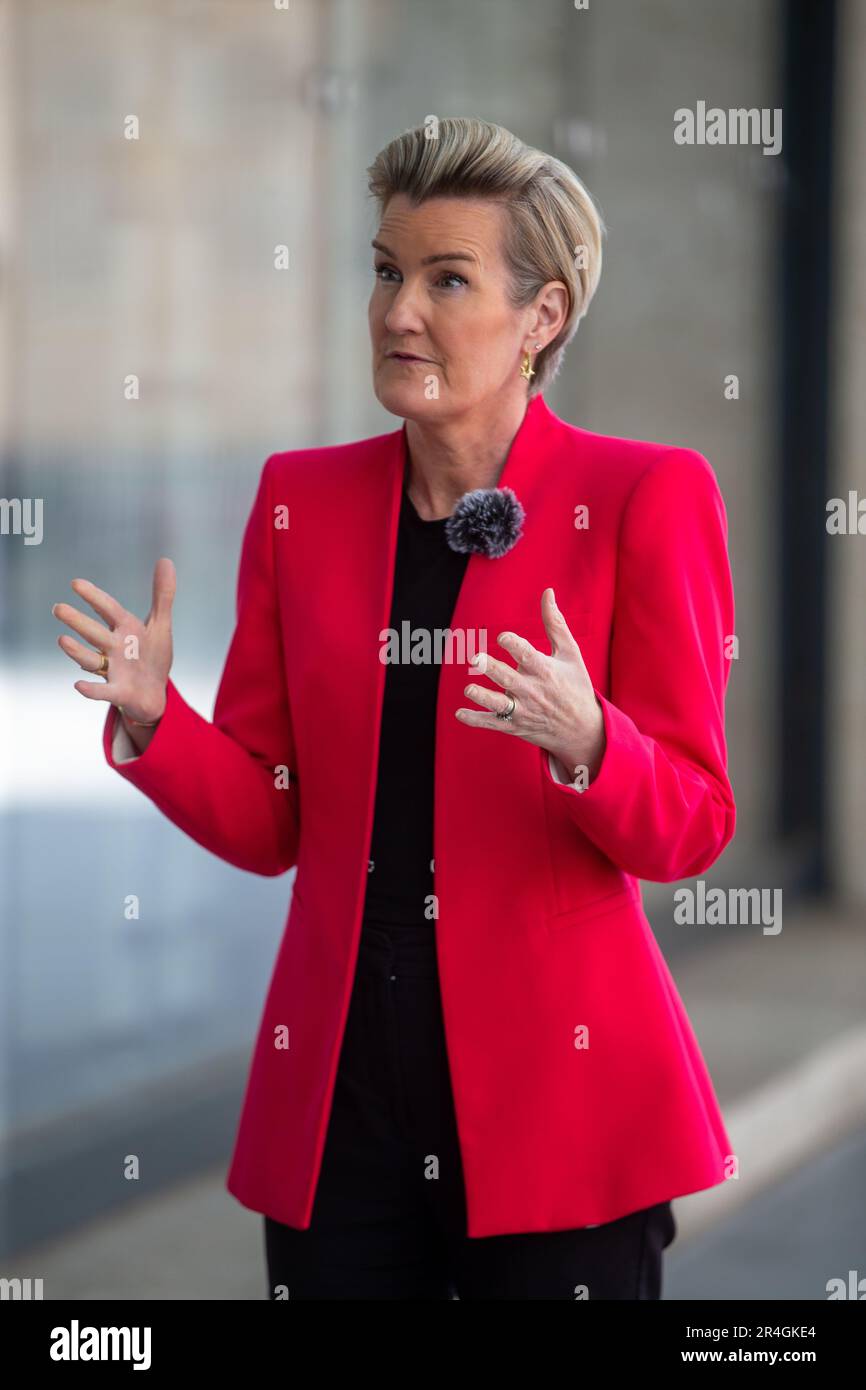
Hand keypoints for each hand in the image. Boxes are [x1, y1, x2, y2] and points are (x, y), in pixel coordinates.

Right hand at [52, 558, 175, 724]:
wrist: (154, 693)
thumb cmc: (152, 656)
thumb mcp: (160, 624)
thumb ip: (162, 595)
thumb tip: (165, 560)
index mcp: (125, 629)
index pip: (108, 609)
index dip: (94, 597)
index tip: (75, 583)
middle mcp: (114, 647)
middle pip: (95, 632)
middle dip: (78, 621)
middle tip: (57, 608)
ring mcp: (114, 669)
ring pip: (92, 660)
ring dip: (78, 652)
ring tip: (62, 640)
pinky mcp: (119, 691)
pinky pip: (103, 691)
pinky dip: (92, 690)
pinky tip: (78, 685)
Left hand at [455, 587, 605, 780]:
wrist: (581, 729)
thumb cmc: (575, 685)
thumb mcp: (570, 654)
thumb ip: (555, 623)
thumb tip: (547, 592)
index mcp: (546, 671)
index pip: (528, 655)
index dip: (514, 645)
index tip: (503, 637)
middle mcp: (533, 691)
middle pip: (508, 679)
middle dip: (492, 669)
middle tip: (475, 658)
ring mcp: (523, 710)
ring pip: (499, 705)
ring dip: (483, 697)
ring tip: (469, 689)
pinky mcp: (515, 725)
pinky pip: (493, 723)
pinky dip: (476, 720)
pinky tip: (459, 713)